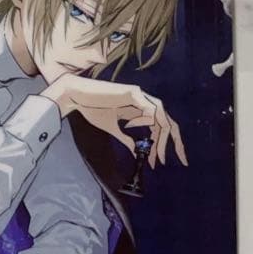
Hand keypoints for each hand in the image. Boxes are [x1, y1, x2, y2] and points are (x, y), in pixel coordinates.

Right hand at [40, 75, 187, 167]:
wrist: (76, 95)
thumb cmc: (91, 108)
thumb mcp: (112, 128)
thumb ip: (127, 139)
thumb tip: (138, 153)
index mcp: (140, 109)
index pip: (162, 126)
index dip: (166, 143)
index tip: (163, 161)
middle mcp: (144, 101)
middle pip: (169, 122)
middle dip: (175, 142)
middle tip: (175, 160)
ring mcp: (140, 95)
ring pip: (163, 117)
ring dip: (162, 139)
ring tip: (156, 155)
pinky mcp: (134, 92)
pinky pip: (150, 110)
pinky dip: (148, 124)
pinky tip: (140, 134)